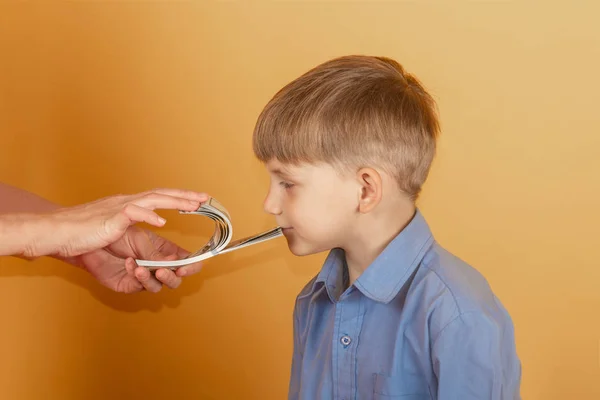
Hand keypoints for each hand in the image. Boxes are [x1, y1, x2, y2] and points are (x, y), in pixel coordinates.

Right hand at [29, 188, 207, 257]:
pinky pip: (134, 213)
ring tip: (194, 204)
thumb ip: (131, 225)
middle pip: (162, 194)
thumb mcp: (113, 227)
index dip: (179, 197)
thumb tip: (149, 224)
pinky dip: (149, 215)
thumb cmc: (82, 233)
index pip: (159, 196)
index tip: (197, 199)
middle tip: (205, 197)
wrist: (57, 231)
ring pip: (153, 199)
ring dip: (175, 200)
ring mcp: (119, 208)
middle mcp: (127, 202)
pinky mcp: (111, 218)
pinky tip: (163, 220)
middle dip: (185, 195)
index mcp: (129, 205)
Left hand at [74, 226, 202, 292]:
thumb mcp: (138, 237)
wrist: (82, 239)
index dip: (192, 263)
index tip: (193, 263)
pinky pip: (140, 286)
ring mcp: (142, 275)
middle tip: (178, 269)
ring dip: (159, 277)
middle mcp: (154, 263)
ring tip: (152, 267)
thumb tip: (176, 260)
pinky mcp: (128, 284)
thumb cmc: (109, 230)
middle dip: (177, 273)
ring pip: (161, 285)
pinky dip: (139, 276)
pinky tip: (132, 264)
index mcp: (161, 248)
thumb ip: (156, 250)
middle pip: (176, 276)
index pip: (184, 259)